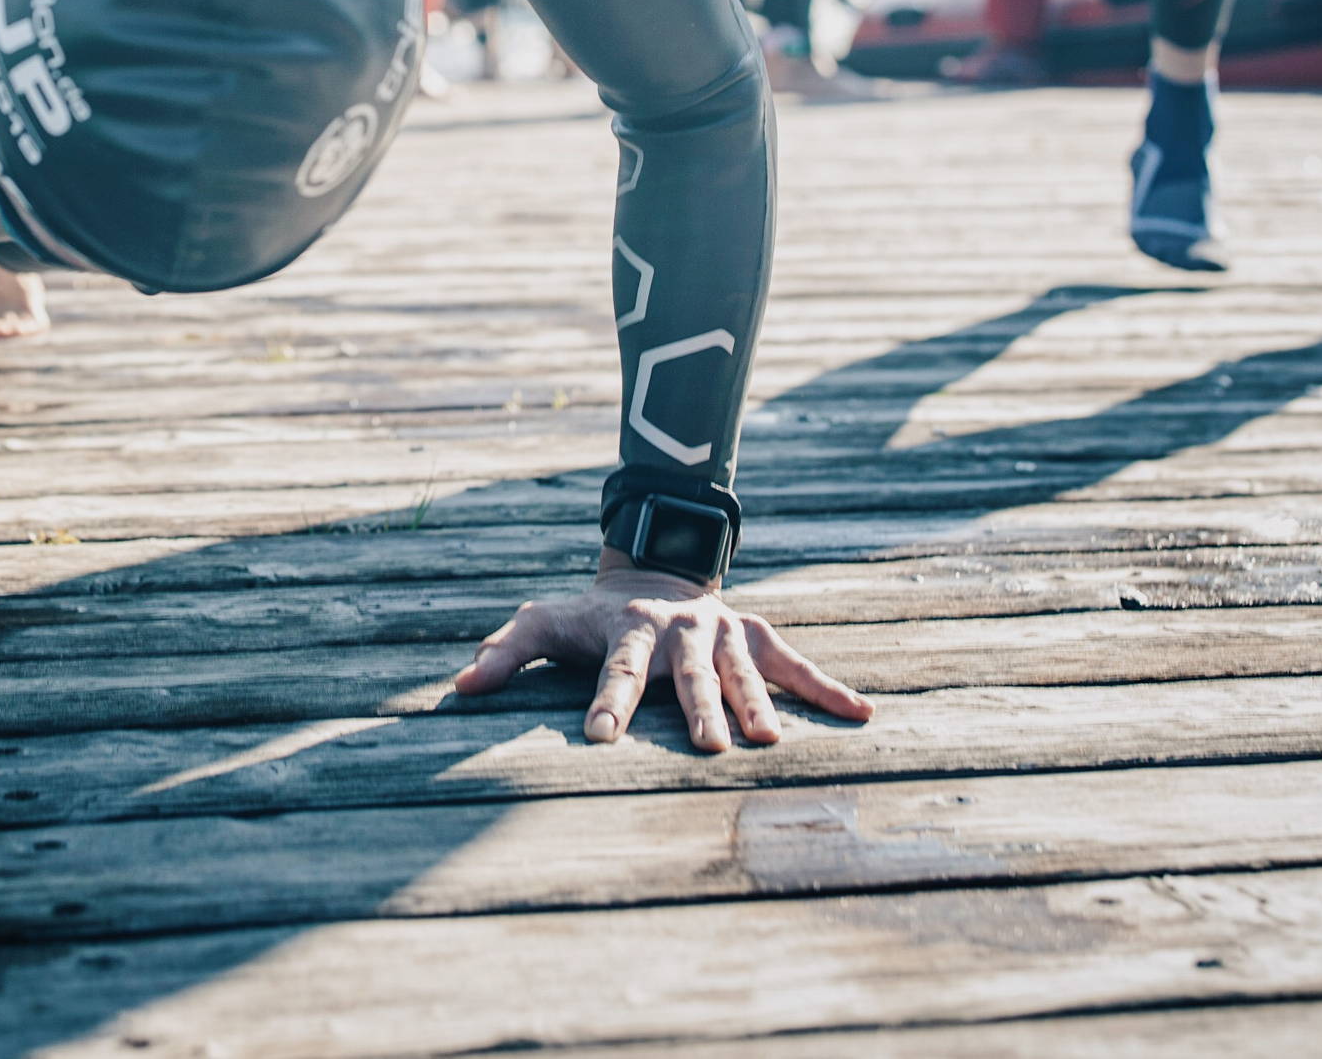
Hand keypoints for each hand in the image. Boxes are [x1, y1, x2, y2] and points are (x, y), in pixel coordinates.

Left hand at [451, 564, 871, 751]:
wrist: (653, 573)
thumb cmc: (591, 617)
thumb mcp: (545, 622)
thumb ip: (505, 651)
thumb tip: (458, 688)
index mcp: (626, 630)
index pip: (616, 670)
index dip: (609, 702)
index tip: (601, 738)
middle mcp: (679, 630)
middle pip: (688, 674)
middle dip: (699, 708)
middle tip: (709, 748)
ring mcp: (721, 632)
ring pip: (742, 671)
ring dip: (757, 704)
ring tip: (770, 743)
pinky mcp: (754, 635)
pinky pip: (795, 663)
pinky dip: (828, 687)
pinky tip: (862, 715)